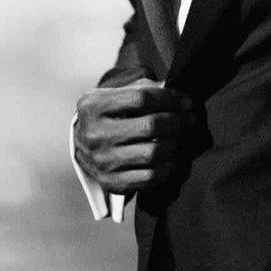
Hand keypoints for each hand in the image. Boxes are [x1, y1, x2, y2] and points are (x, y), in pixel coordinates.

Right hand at [73, 79, 197, 192]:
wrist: (81, 145)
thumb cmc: (106, 115)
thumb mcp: (114, 94)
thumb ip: (143, 88)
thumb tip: (175, 89)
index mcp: (93, 106)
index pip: (142, 98)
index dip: (170, 98)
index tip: (186, 101)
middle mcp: (95, 135)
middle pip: (150, 126)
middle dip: (178, 121)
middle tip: (189, 119)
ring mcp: (102, 161)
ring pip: (153, 152)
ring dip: (175, 143)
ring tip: (182, 137)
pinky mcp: (111, 182)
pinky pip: (150, 177)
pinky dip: (169, 166)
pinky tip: (175, 157)